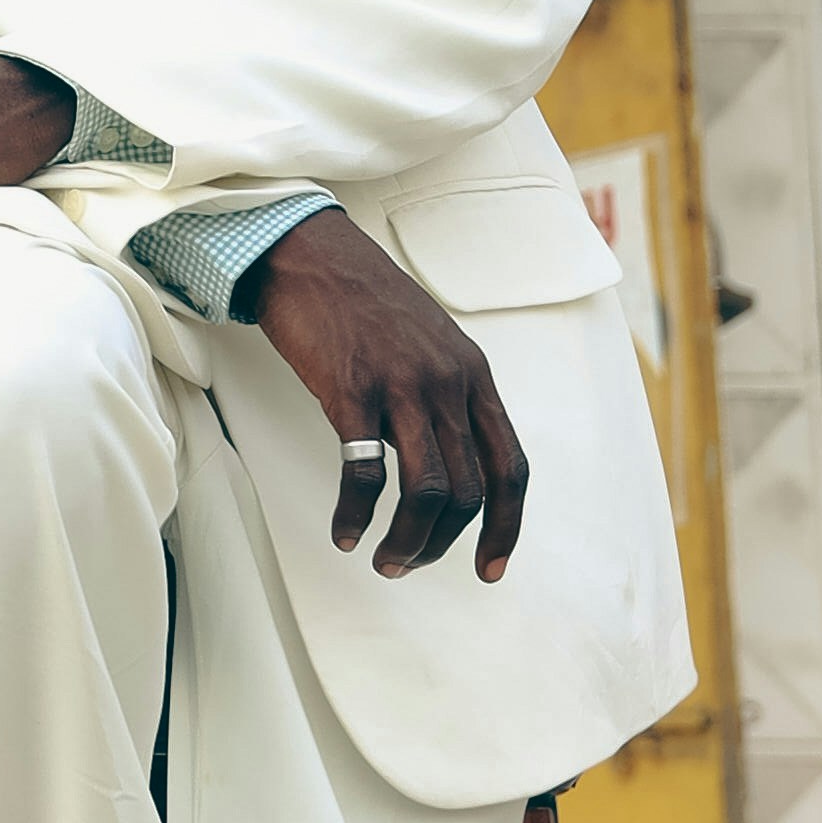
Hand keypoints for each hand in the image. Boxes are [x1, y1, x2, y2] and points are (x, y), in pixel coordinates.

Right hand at [234, 206, 530, 581]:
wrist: (310, 254)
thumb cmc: (364, 300)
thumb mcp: (429, 343)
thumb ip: (444, 398)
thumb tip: (441, 462)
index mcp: (473, 375)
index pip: (510, 467)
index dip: (506, 526)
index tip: (490, 568)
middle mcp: (447, 383)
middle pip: (468, 490)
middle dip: (443, 543)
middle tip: (408, 563)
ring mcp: (401, 386)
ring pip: (426, 491)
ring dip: (407, 541)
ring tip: (383, 559)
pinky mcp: (352, 390)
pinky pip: (364, 471)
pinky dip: (356, 512)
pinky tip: (345, 530)